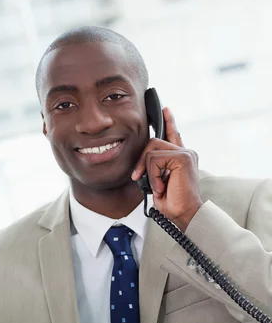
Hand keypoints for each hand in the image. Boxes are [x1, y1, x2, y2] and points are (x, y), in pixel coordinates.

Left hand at [131, 107, 202, 230]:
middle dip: (141, 161)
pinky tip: (161, 186)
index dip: (169, 121)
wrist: (184, 213)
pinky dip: (153, 175)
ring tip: (157, 186)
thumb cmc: (173, 202)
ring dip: (148, 172)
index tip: (164, 109)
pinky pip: (154, 159)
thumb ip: (153, 167)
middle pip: (152, 142)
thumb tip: (141, 163)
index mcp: (180, 157)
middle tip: (137, 177)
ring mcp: (185, 153)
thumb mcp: (158, 181)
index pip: (174, 134)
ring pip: (151, 151)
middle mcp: (185, 152)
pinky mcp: (182, 157)